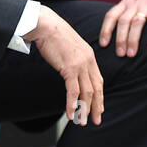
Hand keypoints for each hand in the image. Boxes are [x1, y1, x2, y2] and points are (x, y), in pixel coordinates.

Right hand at [24, 6, 103, 125]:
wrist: (46, 25)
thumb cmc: (53, 34)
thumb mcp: (69, 46)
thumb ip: (73, 58)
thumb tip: (69, 68)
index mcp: (89, 56)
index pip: (98, 80)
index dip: (100, 95)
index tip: (99, 107)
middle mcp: (88, 61)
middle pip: (96, 89)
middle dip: (97, 106)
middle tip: (96, 119)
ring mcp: (80, 65)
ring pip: (86, 92)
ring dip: (85, 109)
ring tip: (83, 122)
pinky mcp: (69, 68)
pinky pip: (73, 91)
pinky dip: (72, 104)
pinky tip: (71, 114)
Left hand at [99, 0, 146, 56]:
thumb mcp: (136, 1)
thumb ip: (129, 13)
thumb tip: (122, 35)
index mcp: (126, 3)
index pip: (111, 16)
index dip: (105, 30)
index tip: (103, 44)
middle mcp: (134, 4)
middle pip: (122, 22)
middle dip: (119, 39)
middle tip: (119, 55)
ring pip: (136, 23)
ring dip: (132, 39)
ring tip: (131, 54)